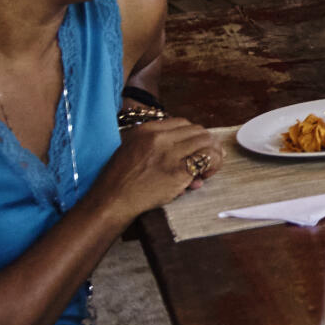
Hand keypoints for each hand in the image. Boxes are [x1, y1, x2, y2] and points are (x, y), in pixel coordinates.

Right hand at [96, 117, 220, 220]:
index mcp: (146, 130)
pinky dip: (213, 165)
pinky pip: (208, 159)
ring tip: (206, 170)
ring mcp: (169, 153)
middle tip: (204, 161)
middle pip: (198, 131)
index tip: (193, 149)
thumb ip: (157, 145)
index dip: (192, 136)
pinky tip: (204, 176)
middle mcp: (159, 138)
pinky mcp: (178, 171)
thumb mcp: (132, 149)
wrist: (111, 201)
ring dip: (212, 154)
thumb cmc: (120, 180)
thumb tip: (185, 151)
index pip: (182, 123)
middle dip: (206, 145)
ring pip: (207, 141)